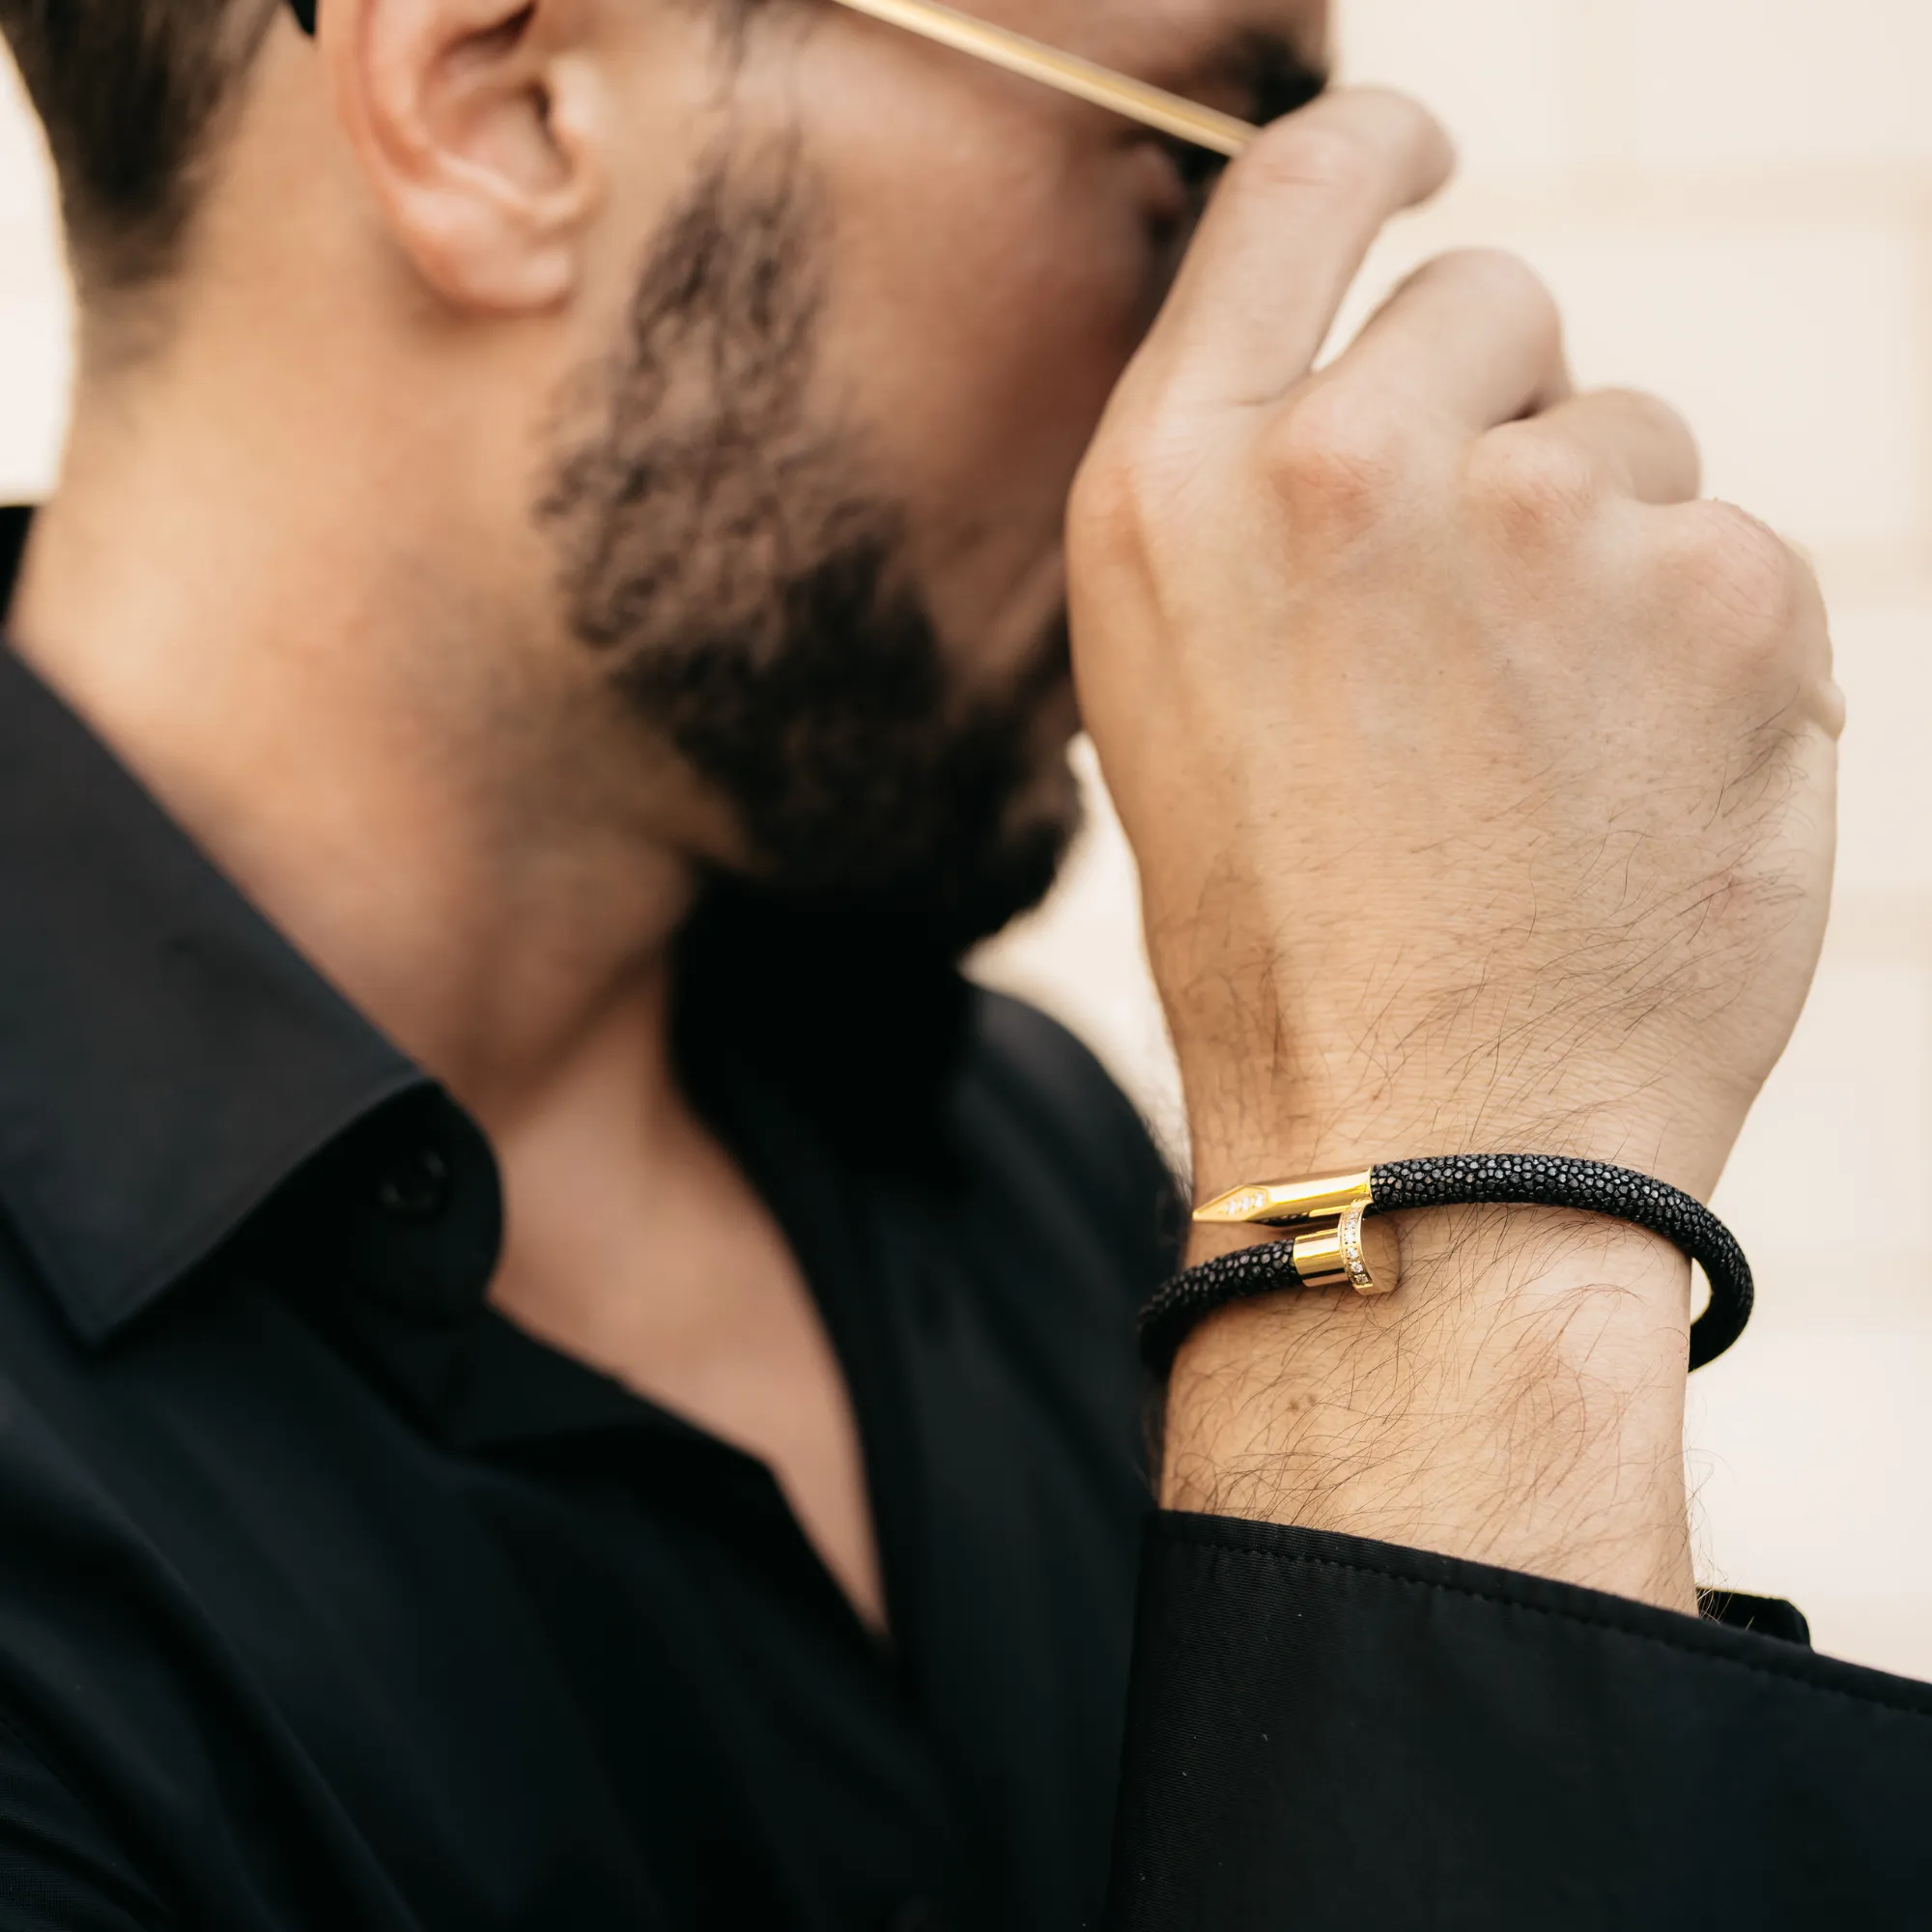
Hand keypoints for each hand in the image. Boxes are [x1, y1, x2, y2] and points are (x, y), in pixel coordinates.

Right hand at [1066, 91, 1840, 1605]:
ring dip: (1602, 558)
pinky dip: (1705, 656)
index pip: (1295, 198)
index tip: (1425, 159)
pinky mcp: (1720, 597)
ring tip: (1541, 759)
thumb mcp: (1178, 699)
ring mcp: (1536, 520)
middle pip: (1496, 303)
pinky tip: (1634, 792)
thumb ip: (1259, 507)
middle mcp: (1342, 468)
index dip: (1378, 152)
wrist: (1424, 1143)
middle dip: (1503, 419)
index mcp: (1172, 493)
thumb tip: (1409, 390)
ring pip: (1628, 440)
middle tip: (1476, 623)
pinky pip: (1736, 552)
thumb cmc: (1285, 941)